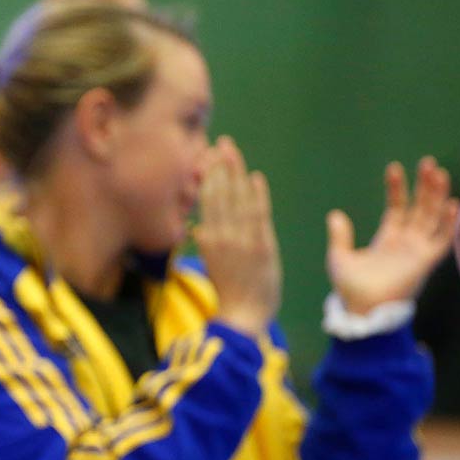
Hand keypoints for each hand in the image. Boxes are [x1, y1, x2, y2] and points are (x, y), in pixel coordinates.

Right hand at [196, 137, 281, 336]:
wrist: (243, 316)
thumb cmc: (229, 292)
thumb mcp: (211, 266)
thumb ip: (206, 244)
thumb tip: (197, 229)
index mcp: (208, 239)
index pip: (207, 201)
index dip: (209, 177)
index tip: (208, 156)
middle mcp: (221, 236)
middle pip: (220, 194)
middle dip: (221, 167)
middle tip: (221, 143)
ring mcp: (241, 240)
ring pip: (236, 200)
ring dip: (236, 174)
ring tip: (234, 151)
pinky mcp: (261, 247)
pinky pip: (258, 215)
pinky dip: (257, 196)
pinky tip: (255, 178)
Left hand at [326, 157, 457, 313]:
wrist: (360, 310)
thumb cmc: (350, 289)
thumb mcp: (339, 257)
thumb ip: (340, 236)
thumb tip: (335, 214)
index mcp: (387, 239)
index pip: (397, 207)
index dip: (397, 188)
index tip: (394, 167)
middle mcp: (406, 243)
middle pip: (420, 208)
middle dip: (425, 186)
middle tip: (429, 163)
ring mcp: (416, 251)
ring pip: (433, 218)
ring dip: (438, 197)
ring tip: (439, 174)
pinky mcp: (424, 262)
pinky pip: (442, 240)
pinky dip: (449, 224)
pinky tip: (452, 205)